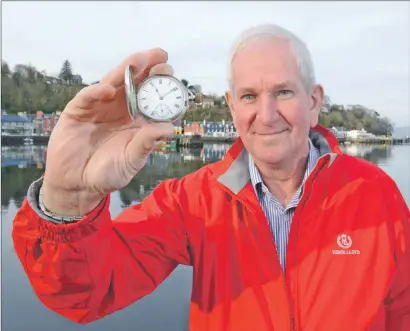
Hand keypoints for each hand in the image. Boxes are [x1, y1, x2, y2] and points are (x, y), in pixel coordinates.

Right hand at [42, 48, 174, 216]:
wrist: (77, 184)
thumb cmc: (108, 173)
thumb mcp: (132, 160)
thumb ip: (147, 143)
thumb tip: (169, 128)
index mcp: (137, 121)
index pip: (152, 98)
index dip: (162, 86)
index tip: (173, 75)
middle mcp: (121, 110)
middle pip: (135, 84)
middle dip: (148, 69)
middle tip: (161, 57)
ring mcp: (99, 108)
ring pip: (114, 83)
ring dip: (125, 70)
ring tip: (139, 59)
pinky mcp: (78, 111)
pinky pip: (88, 97)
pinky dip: (97, 91)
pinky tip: (108, 89)